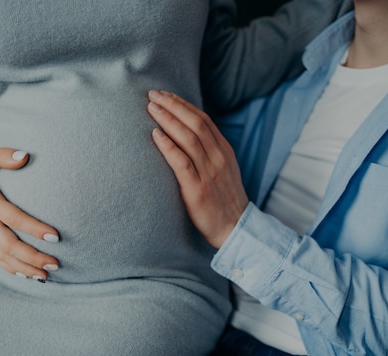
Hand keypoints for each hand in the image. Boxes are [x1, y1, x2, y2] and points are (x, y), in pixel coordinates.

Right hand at [0, 146, 58, 280]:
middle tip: (55, 263)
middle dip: (33, 257)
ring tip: (46, 275)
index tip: (55, 236)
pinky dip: (10, 268)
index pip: (13, 218)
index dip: (34, 228)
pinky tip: (27, 275)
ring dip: (24, 268)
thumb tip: (26, 156)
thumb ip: (3, 155)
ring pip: (2, 256)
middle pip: (9, 245)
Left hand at [147, 90, 248, 248]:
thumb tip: (187, 136)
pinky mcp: (198, 189)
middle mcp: (218, 158)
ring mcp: (209, 172)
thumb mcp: (223, 170)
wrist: (236, 229)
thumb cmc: (224, 201)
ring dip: (168, 120)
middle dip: (173, 106)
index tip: (166, 94)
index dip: (183, 104)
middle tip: (153, 94)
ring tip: (151, 108)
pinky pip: (182, 162)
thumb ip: (209, 152)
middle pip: (195, 123)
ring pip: (189, 138)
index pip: (203, 119)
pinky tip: (156, 135)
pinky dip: (168, 146)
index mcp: (224, 151)